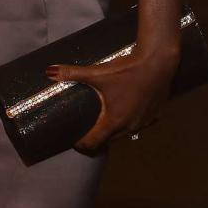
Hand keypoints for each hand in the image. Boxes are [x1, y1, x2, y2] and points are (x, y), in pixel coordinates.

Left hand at [45, 44, 179, 152]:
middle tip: (83, 129)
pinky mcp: (155, 115)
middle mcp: (131, 127)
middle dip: (96, 138)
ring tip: (101, 121)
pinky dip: (128, 122)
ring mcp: (145, 122)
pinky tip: (124, 110)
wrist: (157, 63)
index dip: (81, 145)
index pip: (94, 143)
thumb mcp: (97, 73)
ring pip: (125, 134)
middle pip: (109, 140)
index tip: (72, 140)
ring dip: (113, 131)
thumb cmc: (126, 71)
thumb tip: (49, 71)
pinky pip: (138, 125)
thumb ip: (73, 73)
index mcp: (115, 121)